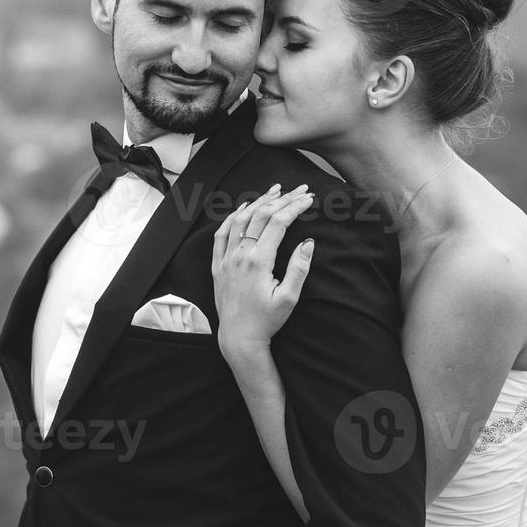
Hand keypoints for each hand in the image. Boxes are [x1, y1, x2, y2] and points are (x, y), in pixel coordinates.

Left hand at [212, 184, 315, 353]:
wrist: (239, 336)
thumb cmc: (267, 320)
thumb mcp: (289, 298)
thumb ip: (299, 268)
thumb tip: (308, 243)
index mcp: (258, 261)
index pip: (278, 223)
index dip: (295, 207)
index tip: (309, 198)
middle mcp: (239, 255)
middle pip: (261, 216)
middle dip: (282, 199)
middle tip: (299, 190)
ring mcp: (226, 259)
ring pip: (240, 220)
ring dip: (258, 202)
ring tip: (275, 191)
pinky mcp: (218, 265)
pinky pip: (221, 234)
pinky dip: (232, 216)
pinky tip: (243, 208)